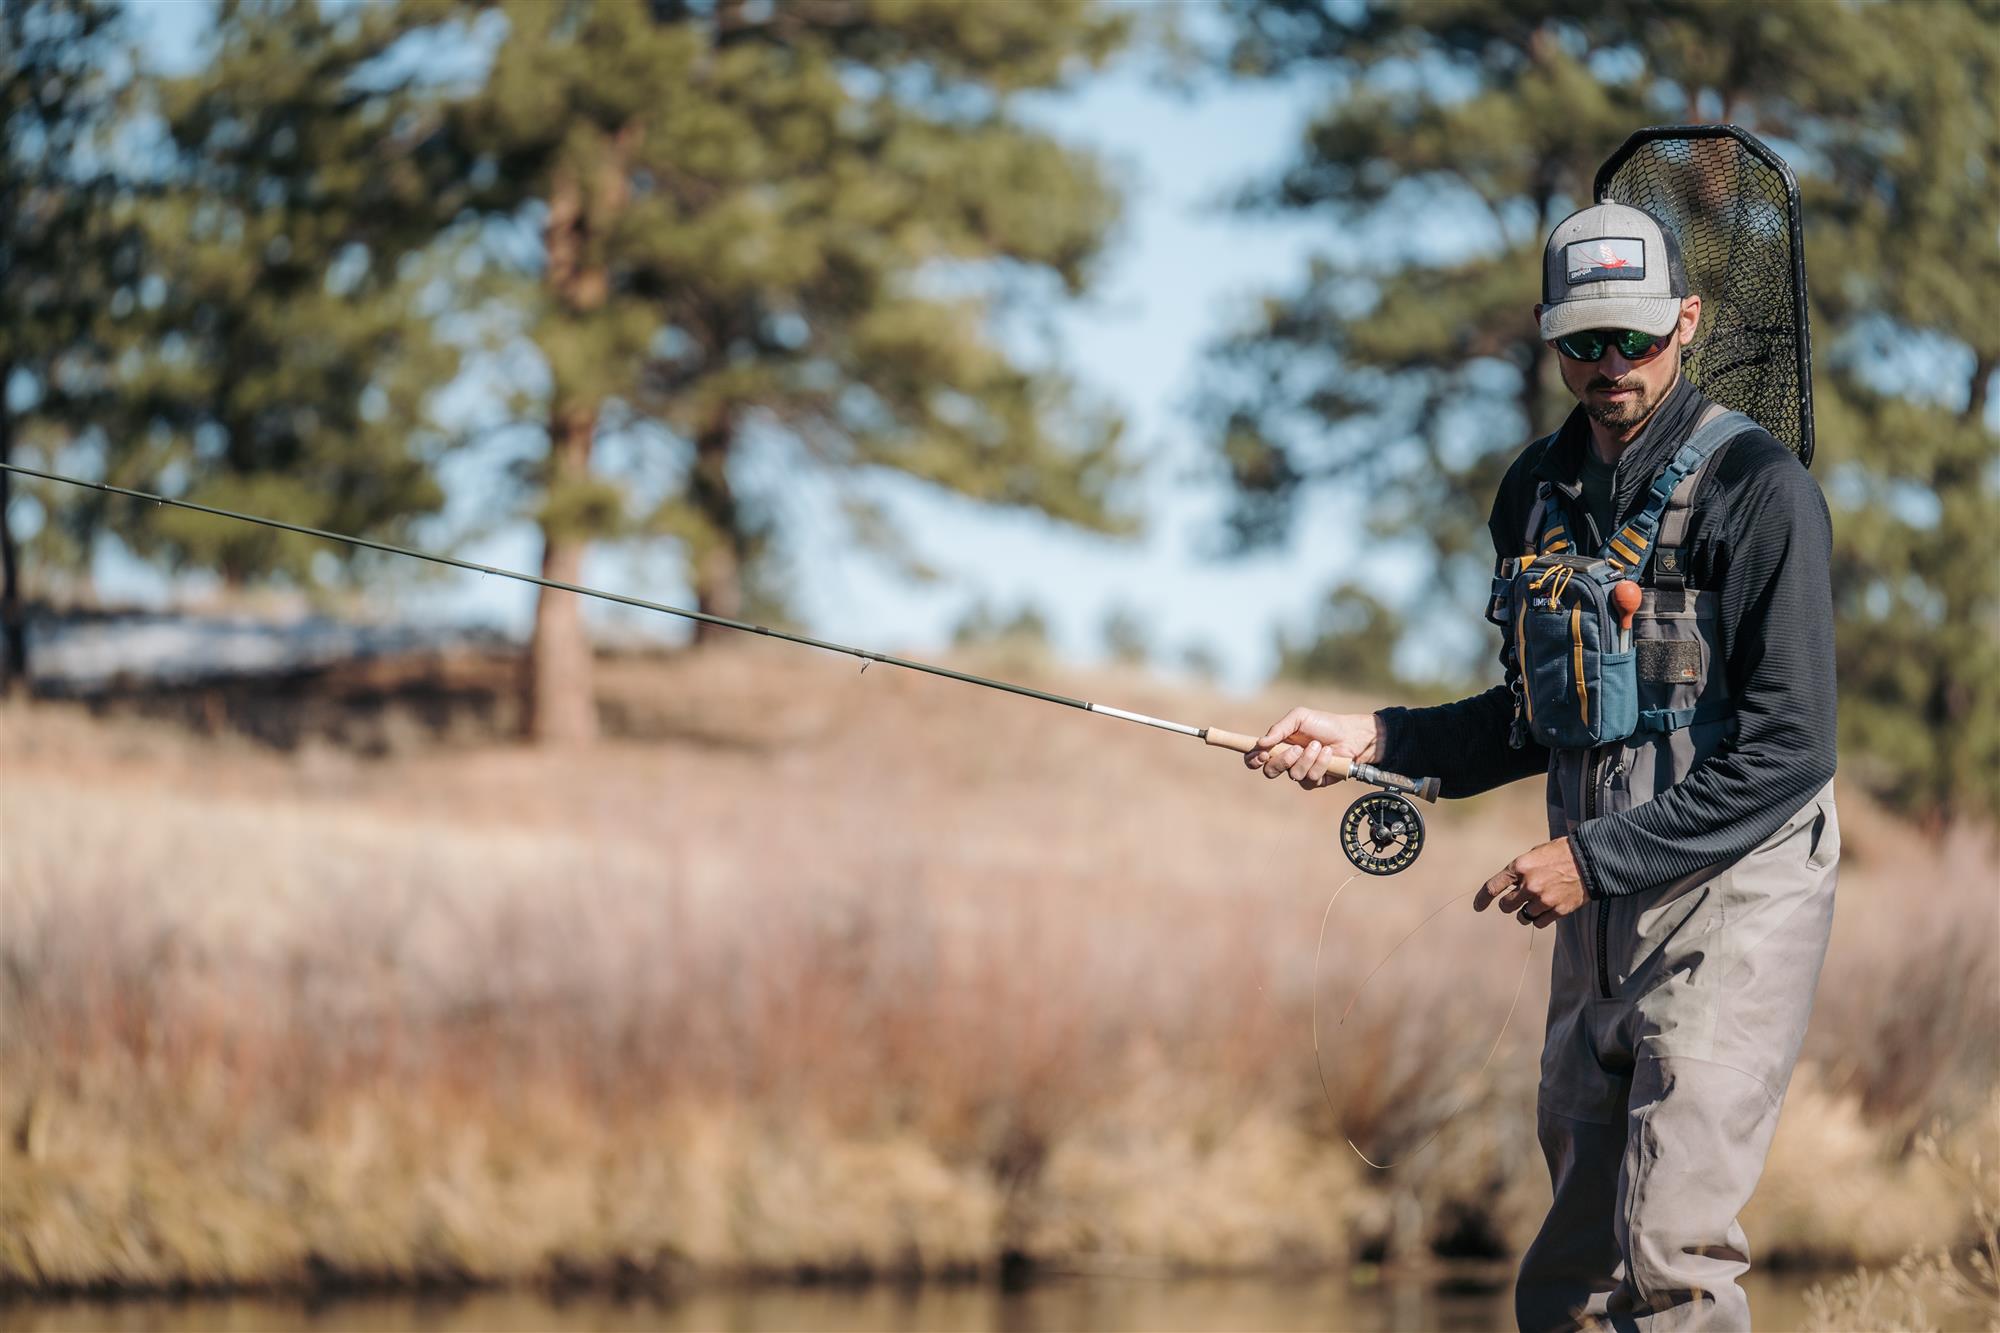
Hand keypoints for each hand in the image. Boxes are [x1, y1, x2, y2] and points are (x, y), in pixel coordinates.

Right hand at [1244, 706, 1380, 789]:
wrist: (1350, 734)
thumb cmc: (1323, 724)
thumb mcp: (1299, 717)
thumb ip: (1279, 728)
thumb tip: (1260, 742)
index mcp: (1277, 745)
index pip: (1255, 758)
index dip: (1252, 760)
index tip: (1260, 755)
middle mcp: (1286, 760)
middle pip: (1270, 771)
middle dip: (1282, 761)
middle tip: (1296, 749)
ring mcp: (1300, 771)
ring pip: (1293, 774)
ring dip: (1308, 758)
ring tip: (1319, 745)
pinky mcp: (1315, 780)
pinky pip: (1310, 779)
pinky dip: (1321, 764)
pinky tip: (1328, 754)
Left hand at [1474, 837, 1588, 927]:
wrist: (1591, 860)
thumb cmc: (1562, 853)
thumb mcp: (1536, 853)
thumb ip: (1521, 869)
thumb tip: (1510, 883)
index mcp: (1520, 867)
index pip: (1493, 887)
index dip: (1482, 899)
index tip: (1477, 907)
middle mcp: (1529, 884)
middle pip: (1506, 906)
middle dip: (1510, 904)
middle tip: (1518, 900)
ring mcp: (1543, 899)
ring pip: (1523, 916)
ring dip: (1526, 912)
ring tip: (1537, 903)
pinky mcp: (1557, 910)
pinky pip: (1539, 923)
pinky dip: (1540, 919)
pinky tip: (1547, 909)